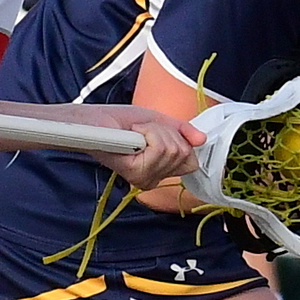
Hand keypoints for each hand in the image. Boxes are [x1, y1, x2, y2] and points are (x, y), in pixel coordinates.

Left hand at [81, 104, 204, 190]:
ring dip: (155, 130)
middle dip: (166, 132)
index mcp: (160, 172)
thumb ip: (182, 131)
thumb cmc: (123, 121)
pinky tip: (133, 134)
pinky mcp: (135, 171)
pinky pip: (159, 147)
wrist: (96, 120)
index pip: (192, 161)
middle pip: (183, 153)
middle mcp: (153, 179)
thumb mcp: (160, 122)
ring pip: (171, 149)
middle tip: (144, 129)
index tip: (160, 131)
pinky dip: (148, 131)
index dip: (180, 140)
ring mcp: (144, 177)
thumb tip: (202, 139)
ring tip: (137, 131)